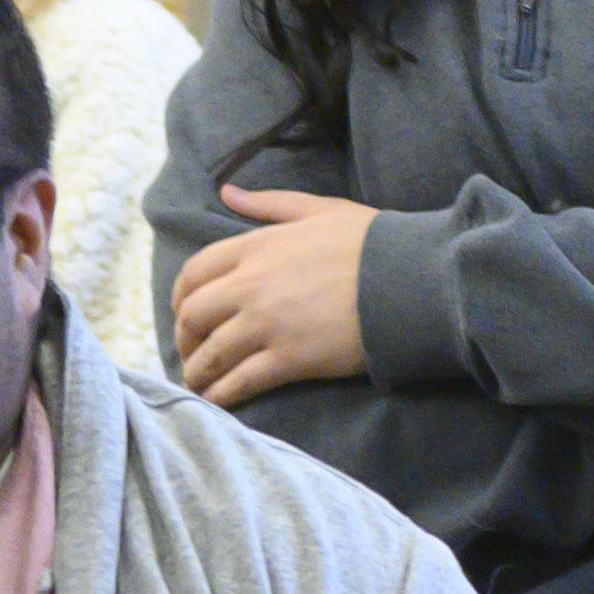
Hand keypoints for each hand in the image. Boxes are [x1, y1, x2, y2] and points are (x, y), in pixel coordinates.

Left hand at [169, 184, 378, 410]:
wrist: (412, 278)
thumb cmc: (371, 242)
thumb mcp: (318, 209)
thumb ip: (268, 204)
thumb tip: (227, 192)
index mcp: (256, 246)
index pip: (194, 273)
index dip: (181, 298)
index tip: (185, 314)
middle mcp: (252, 284)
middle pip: (193, 316)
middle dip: (184, 338)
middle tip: (191, 352)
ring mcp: (268, 323)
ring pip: (210, 354)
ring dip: (197, 372)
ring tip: (198, 383)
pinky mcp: (289, 359)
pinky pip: (239, 382)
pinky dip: (221, 395)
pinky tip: (217, 401)